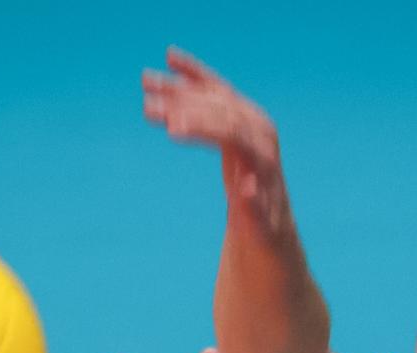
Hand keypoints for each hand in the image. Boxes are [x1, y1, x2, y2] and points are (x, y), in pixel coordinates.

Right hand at [141, 48, 289, 237]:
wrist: (271, 222)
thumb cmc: (263, 230)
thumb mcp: (259, 227)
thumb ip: (254, 210)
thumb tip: (247, 189)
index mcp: (263, 156)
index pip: (232, 132)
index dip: (202, 127)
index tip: (172, 128)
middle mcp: (259, 131)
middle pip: (220, 109)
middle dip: (184, 106)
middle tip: (148, 108)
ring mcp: (250, 121)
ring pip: (213, 96)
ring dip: (179, 88)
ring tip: (145, 81)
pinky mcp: (239, 119)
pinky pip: (214, 92)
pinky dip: (193, 76)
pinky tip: (170, 59)